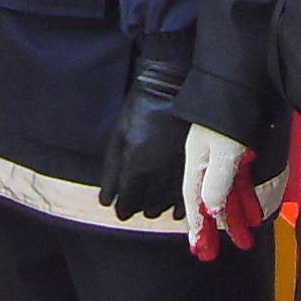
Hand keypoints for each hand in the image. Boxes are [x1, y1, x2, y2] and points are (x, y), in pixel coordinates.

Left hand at [96, 59, 186, 220]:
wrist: (170, 89)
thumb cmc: (139, 110)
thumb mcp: (118, 136)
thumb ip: (111, 170)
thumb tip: (106, 200)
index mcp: (136, 162)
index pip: (128, 200)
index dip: (123, 209)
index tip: (121, 210)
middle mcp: (159, 171)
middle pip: (147, 205)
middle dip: (138, 206)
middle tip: (134, 203)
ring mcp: (178, 170)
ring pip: (166, 203)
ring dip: (156, 206)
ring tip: (150, 203)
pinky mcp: (194, 166)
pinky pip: (187, 197)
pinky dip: (178, 206)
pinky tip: (171, 208)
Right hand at [181, 122, 261, 259]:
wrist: (244, 83)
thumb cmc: (228, 115)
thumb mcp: (223, 151)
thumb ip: (217, 182)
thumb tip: (211, 210)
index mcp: (196, 161)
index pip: (194, 200)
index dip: (197, 226)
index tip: (200, 250)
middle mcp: (207, 161)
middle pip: (210, 201)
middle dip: (215, 229)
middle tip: (215, 256)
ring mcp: (224, 158)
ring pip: (228, 195)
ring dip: (235, 218)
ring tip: (246, 242)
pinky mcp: (240, 153)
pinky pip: (241, 183)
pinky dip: (247, 201)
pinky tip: (254, 215)